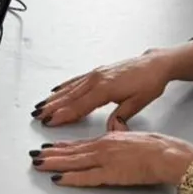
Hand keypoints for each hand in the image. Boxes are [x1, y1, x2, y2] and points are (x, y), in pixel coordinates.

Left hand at [30, 131, 192, 187]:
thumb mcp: (136, 134)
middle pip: (72, 151)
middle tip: (35, 155)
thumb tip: (118, 126)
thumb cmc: (158, 145)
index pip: (81, 143)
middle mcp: (103, 147)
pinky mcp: (110, 174)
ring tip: (38, 164)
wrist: (168, 154)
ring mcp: (105, 160)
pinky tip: (57, 178)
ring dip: (54, 163)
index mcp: (109, 138)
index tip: (49, 147)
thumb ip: (123, 131)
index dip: (63, 146)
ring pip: (73, 162)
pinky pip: (85, 177)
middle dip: (51, 154)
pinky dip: (70, 178)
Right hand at [33, 51, 171, 128]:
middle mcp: (97, 80)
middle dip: (52, 107)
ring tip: (40, 105)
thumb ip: (122, 116)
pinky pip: (76, 80)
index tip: (50, 121)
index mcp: (106, 89)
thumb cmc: (149, 83)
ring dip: (54, 98)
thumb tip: (110, 129)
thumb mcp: (139, 102)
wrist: (155, 64)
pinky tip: (55, 91)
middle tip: (37, 116)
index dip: (64, 115)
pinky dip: (64, 86)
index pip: (81, 105)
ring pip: (70, 88)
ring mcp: (96, 74)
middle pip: (71, 97)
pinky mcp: (98, 72)